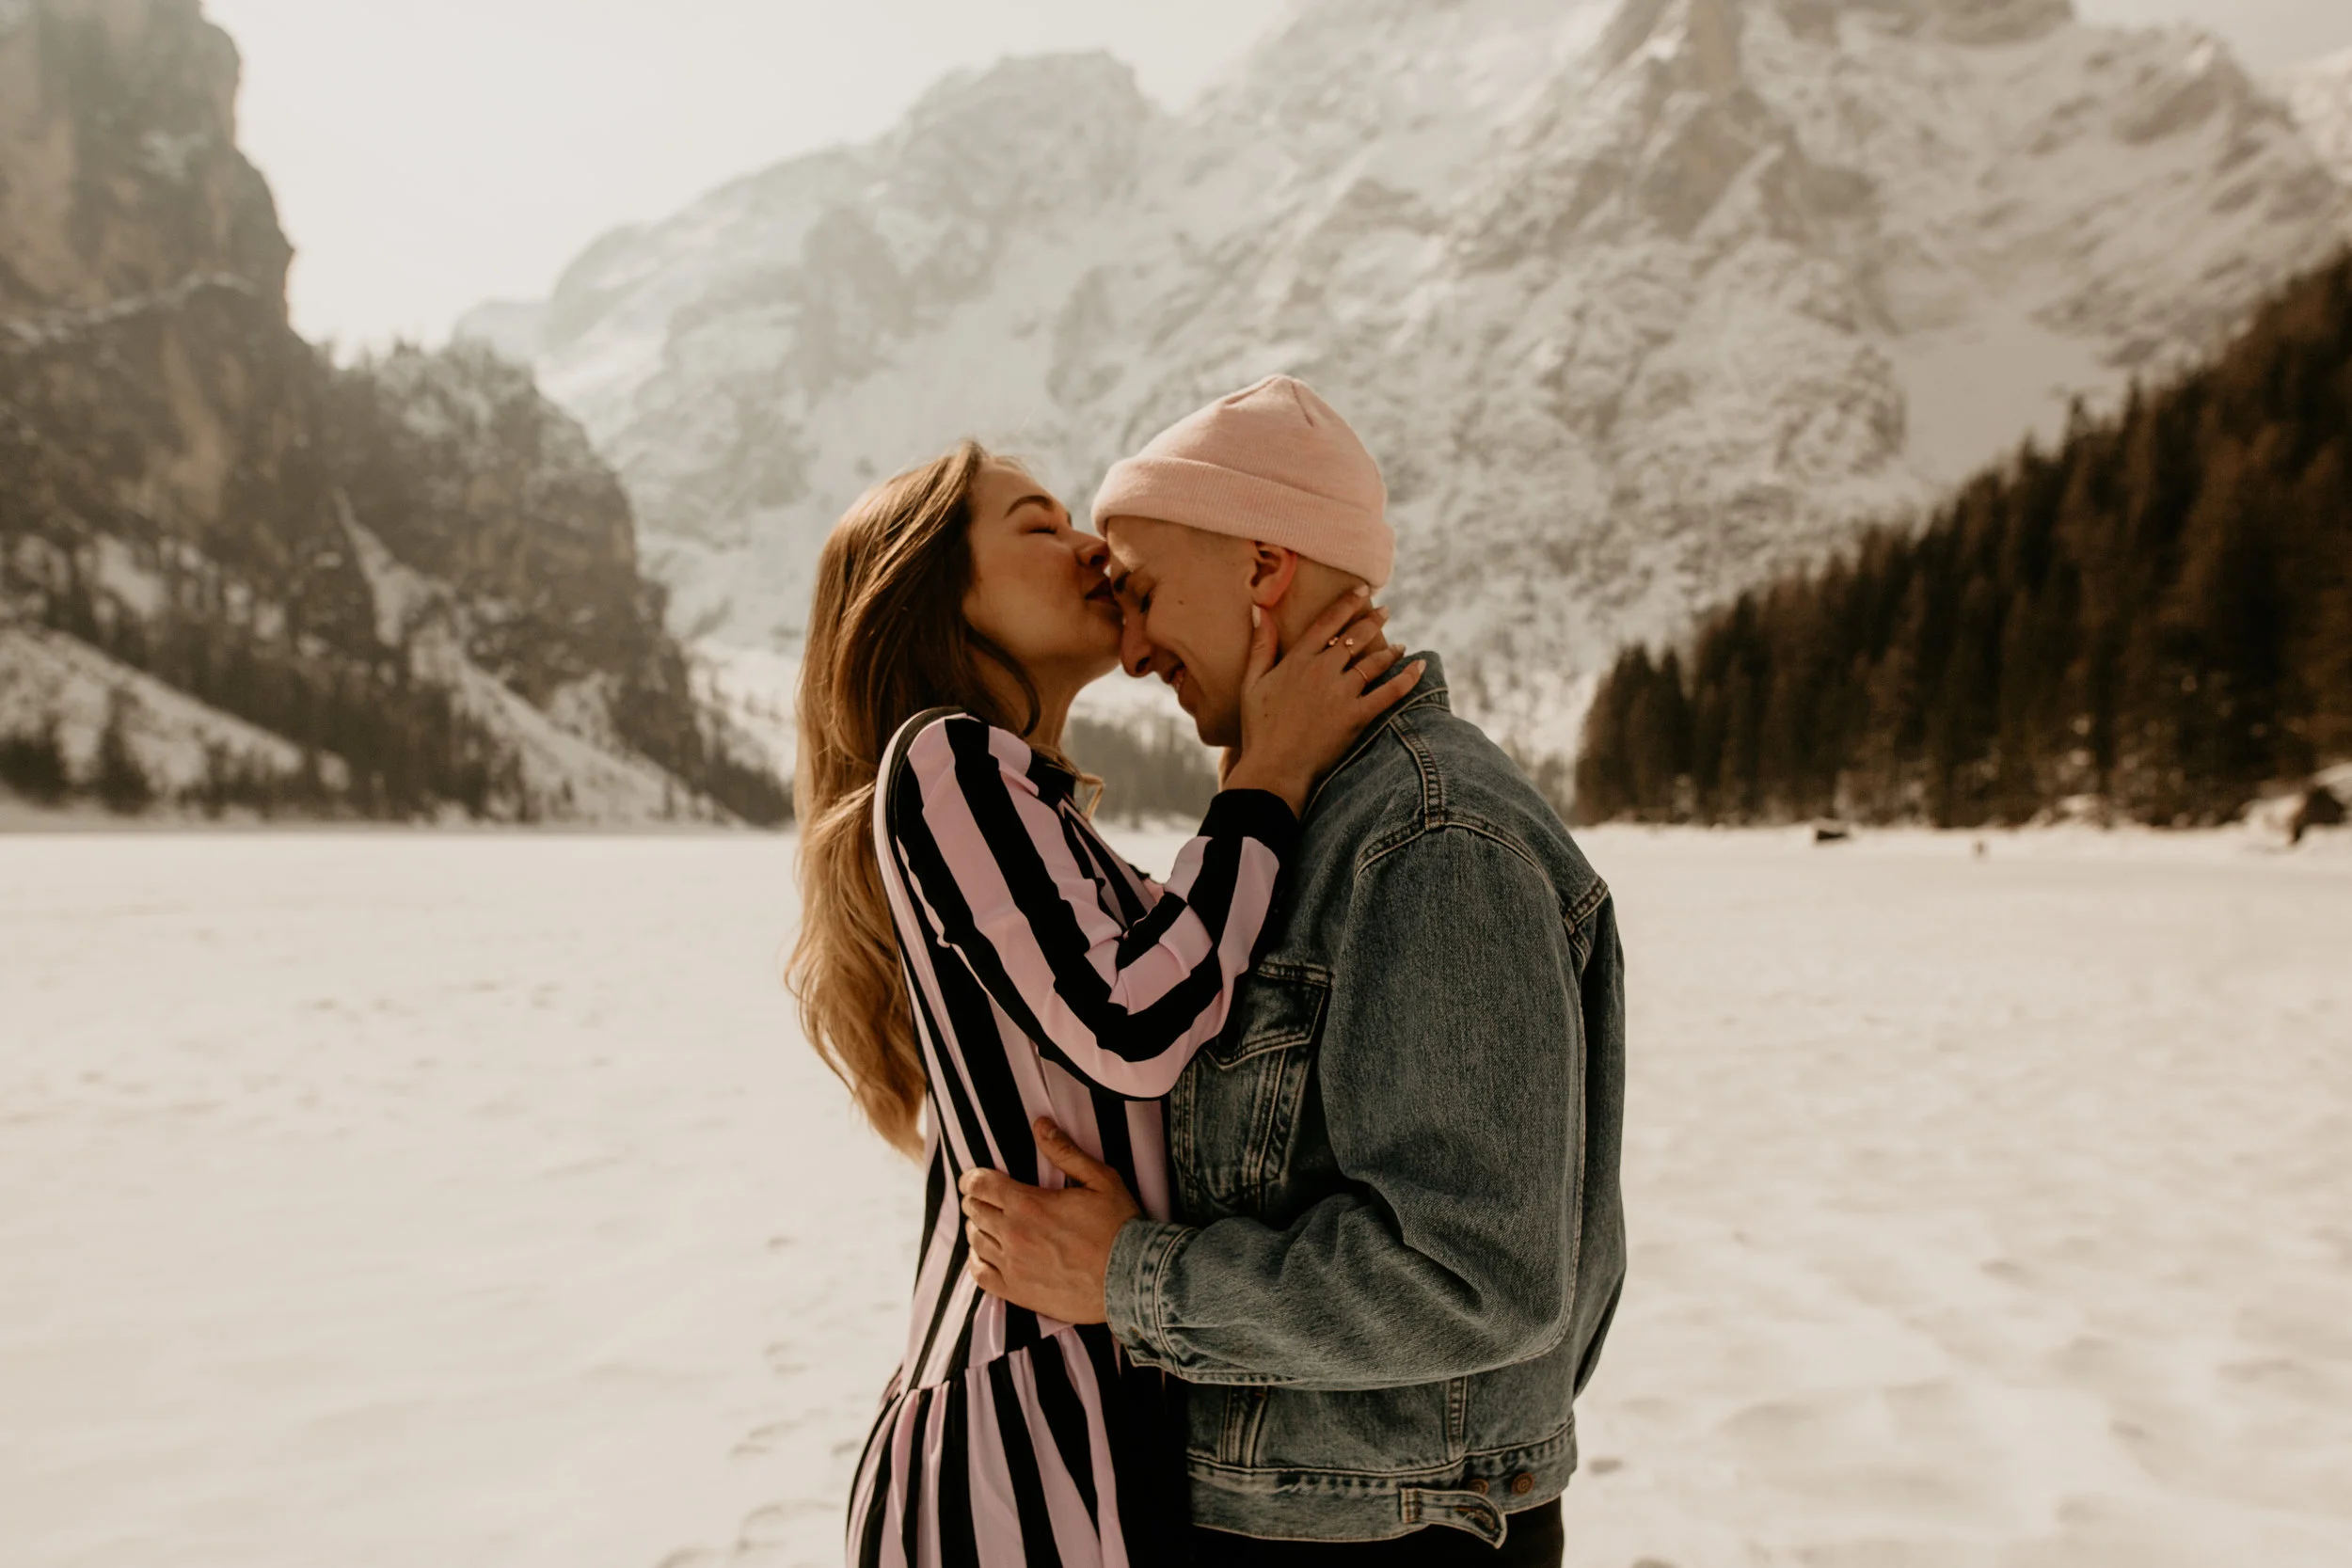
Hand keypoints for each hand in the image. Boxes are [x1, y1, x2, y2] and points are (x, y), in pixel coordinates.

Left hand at [959, 1118, 1140, 1324]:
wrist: (1132, 1279)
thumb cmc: (1119, 1227)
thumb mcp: (1100, 1179)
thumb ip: (1065, 1152)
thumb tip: (1040, 1125)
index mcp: (1029, 1204)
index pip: (982, 1185)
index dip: (971, 1178)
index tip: (970, 1178)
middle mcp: (1014, 1235)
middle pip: (976, 1211)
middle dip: (975, 1200)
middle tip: (981, 1198)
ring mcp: (1014, 1266)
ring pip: (976, 1241)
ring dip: (976, 1227)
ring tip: (984, 1223)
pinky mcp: (1018, 1292)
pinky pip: (981, 1276)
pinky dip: (976, 1262)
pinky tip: (982, 1256)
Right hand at [1223, 587, 1425, 814]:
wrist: (1274, 767)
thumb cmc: (1259, 728)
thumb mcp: (1252, 683)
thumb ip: (1261, 647)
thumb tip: (1261, 612)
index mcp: (1298, 661)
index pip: (1327, 623)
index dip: (1347, 604)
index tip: (1362, 590)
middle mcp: (1323, 670)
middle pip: (1355, 637)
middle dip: (1373, 621)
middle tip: (1386, 611)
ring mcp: (1342, 693)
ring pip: (1374, 662)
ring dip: (1391, 650)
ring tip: (1401, 644)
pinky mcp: (1357, 716)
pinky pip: (1389, 693)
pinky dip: (1407, 679)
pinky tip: (1419, 667)